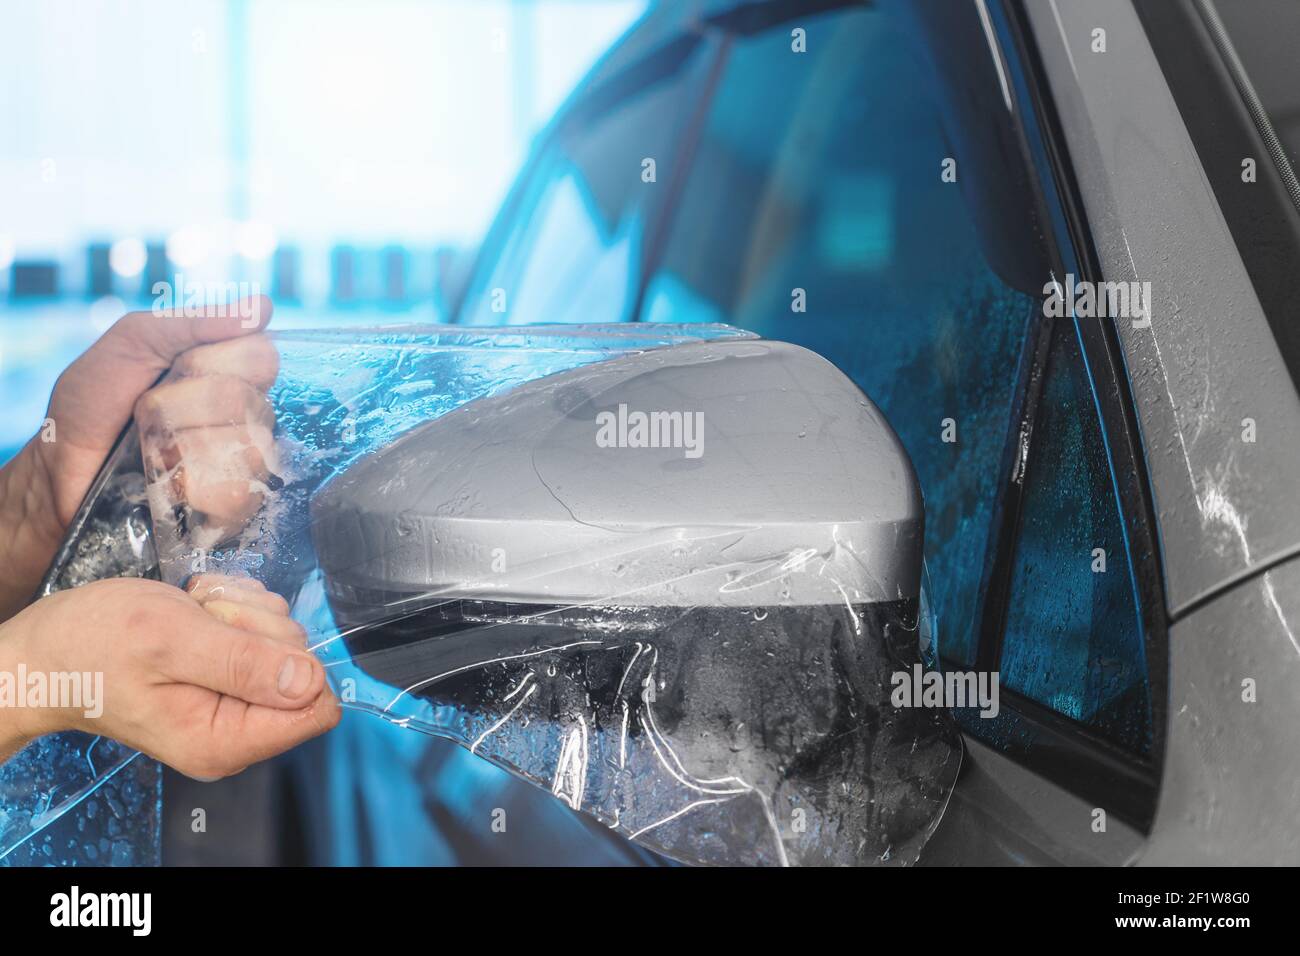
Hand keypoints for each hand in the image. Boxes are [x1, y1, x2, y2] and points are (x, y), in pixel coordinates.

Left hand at [0, 296, 273, 620]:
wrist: (61, 474)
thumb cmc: (92, 407)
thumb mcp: (131, 344)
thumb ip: (192, 322)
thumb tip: (265, 307)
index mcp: (227, 371)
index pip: (263, 356)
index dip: (217, 364)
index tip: (176, 371)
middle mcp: (245, 415)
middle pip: (252, 403)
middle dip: (186, 407)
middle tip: (149, 415)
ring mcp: (244, 462)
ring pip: (247, 449)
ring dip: (184, 449)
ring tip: (154, 454)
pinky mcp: (235, 507)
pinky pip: (239, 494)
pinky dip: (193, 488)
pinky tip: (169, 487)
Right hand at [0, 574, 338, 776]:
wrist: (49, 651)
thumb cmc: (94, 646)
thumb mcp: (170, 641)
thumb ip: (243, 665)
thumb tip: (310, 681)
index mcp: (226, 741)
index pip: (316, 708)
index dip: (289, 661)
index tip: (238, 641)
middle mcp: (238, 731)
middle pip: (300, 662)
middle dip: (254, 627)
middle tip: (201, 624)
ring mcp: (236, 702)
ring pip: (283, 636)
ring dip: (239, 611)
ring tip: (190, 618)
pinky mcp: (231, 675)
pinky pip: (263, 626)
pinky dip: (232, 607)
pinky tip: (194, 614)